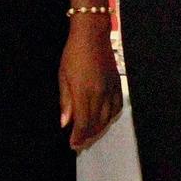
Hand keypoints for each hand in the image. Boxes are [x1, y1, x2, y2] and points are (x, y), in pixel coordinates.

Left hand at [59, 23, 122, 151]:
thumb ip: (65, 102)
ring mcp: (111, 89)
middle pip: (96, 123)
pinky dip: (110, 117)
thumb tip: (65, 123)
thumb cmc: (73, 54)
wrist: (92, 36)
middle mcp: (100, 94)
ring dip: (99, 129)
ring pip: (108, 118)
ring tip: (89, 135)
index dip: (79, 136)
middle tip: (79, 144)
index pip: (83, 123)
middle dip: (88, 136)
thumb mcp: (63, 77)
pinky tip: (104, 120)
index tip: (73, 144)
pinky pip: (117, 107)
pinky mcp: (118, 85)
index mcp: (84, 92)